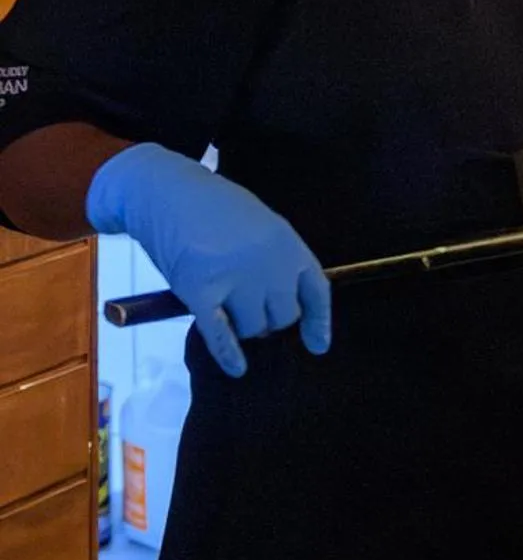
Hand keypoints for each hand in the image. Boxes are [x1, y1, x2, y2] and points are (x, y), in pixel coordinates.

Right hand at [86, 144, 331, 376]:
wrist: (166, 190)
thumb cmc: (212, 208)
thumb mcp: (260, 224)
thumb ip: (276, 260)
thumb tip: (282, 307)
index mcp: (288, 243)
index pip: (316, 292)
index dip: (318, 322)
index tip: (318, 346)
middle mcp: (269, 263)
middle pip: (284, 316)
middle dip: (270, 322)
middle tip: (250, 315)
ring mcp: (235, 277)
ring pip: (254, 328)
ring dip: (243, 329)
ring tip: (227, 312)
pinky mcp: (199, 290)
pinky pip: (220, 333)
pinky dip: (230, 354)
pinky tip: (237, 368)